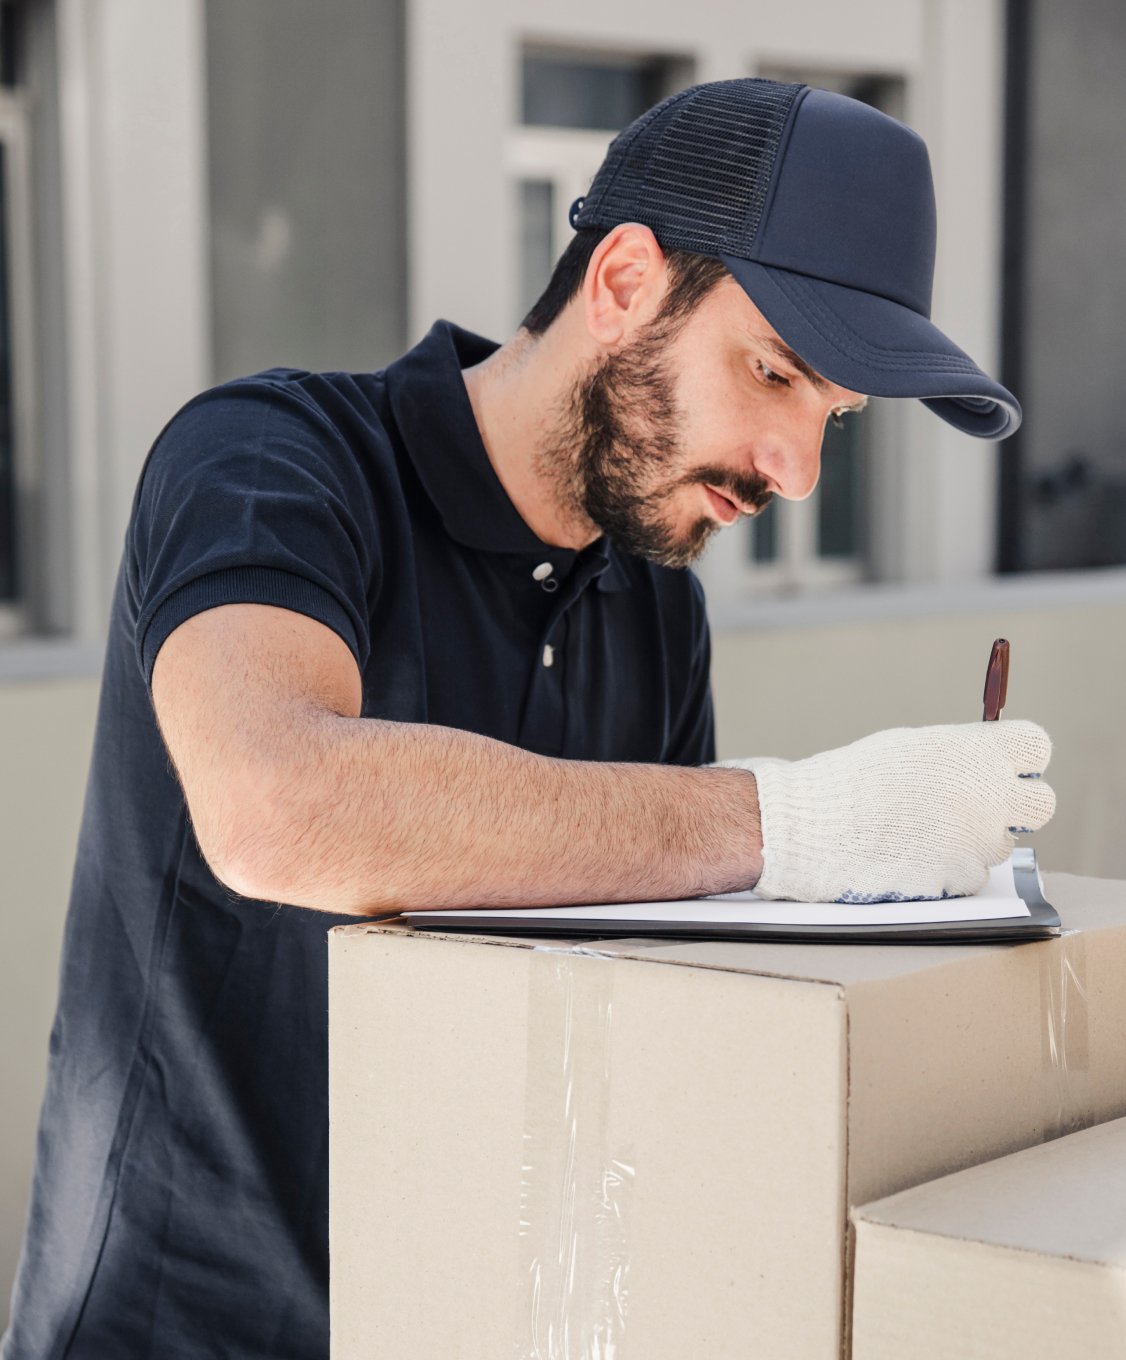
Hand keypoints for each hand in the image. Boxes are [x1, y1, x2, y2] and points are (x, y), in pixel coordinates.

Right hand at [729, 721, 1054, 902]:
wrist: (814, 827)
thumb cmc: (850, 782)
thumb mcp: (910, 748)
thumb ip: (958, 755)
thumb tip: (983, 765)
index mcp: (975, 750)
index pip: (1035, 747)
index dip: (1020, 760)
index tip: (1003, 768)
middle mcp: (989, 793)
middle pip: (1042, 804)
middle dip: (1016, 808)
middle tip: (980, 809)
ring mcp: (979, 839)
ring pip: (1002, 843)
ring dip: (974, 840)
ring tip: (923, 833)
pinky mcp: (962, 878)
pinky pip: (972, 874)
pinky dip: (949, 869)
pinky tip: (913, 856)